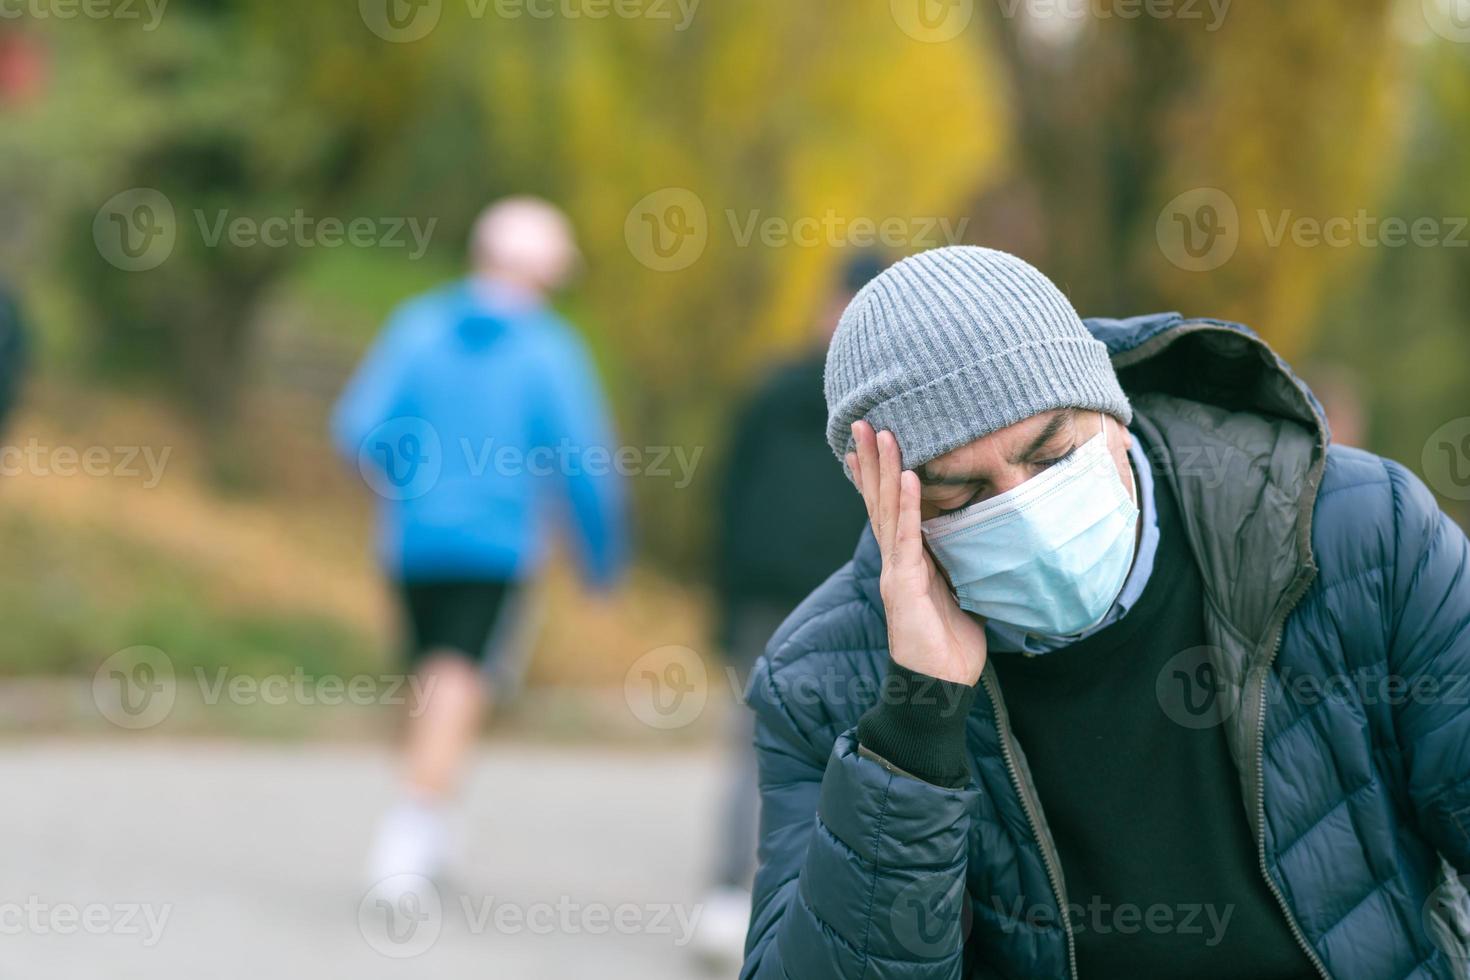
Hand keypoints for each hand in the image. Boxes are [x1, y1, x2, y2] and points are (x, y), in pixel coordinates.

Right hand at [848, 421, 986, 686]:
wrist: (938, 687)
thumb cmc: (950, 646)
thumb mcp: (961, 594)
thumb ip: (961, 564)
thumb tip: (984, 540)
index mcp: (907, 562)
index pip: (889, 510)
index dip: (879, 476)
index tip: (872, 442)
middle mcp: (895, 561)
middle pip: (880, 501)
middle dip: (873, 460)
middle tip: (864, 422)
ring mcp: (896, 571)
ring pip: (887, 511)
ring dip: (884, 470)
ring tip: (882, 434)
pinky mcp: (903, 585)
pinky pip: (905, 538)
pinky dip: (907, 506)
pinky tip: (907, 476)